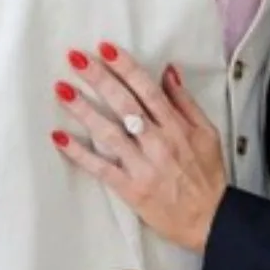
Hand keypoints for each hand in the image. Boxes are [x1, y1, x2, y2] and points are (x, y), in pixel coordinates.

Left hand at [49, 42, 227, 252]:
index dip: (125, 67)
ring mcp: (142, 166)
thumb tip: (168, 71)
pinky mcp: (130, 188)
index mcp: (177, 127)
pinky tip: (60, 138)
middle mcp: (158, 143)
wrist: (210, 220)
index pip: (147, 89)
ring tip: (62, 90)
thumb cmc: (208, 176)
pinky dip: (79, 154)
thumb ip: (185, 101)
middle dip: (99, 79)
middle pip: (124, 104)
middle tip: (76, 59)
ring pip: (108, 132)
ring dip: (83, 110)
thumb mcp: (207, 133)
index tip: (105, 49)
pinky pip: (100, 168)